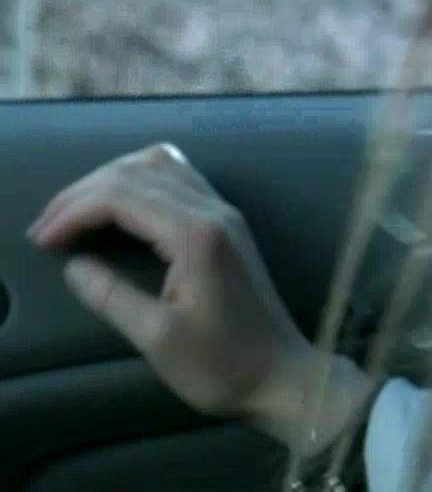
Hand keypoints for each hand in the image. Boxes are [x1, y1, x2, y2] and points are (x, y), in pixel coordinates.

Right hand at [26, 143, 366, 445]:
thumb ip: (111, 296)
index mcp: (196, 235)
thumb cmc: (222, 365)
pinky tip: (117, 206)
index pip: (122, 195)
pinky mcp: (228, 224)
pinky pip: (178, 178)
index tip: (40, 240)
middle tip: (46, 228)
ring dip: (110, 180)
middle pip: (137, 171)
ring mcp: (225, 213)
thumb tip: (74, 265)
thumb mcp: (157, 338)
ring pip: (160, 165)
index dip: (74, 211)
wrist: (282, 375)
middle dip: (83, 193)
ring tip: (73, 214)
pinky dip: (138, 181)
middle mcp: (214, 211)